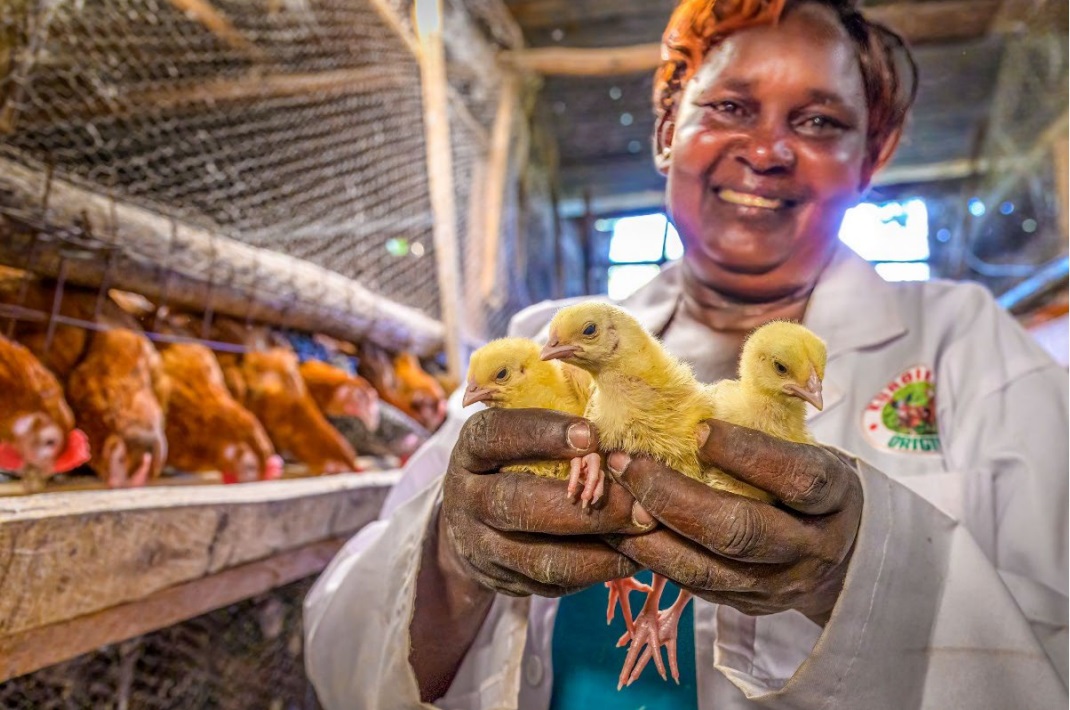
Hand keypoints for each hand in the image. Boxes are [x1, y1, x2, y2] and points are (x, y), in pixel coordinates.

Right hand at [441, 407, 650, 597]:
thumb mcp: (523, 426)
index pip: (497, 436)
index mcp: (472, 448)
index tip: (592, 434)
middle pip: (519, 504)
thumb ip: (559, 405)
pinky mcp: (504, 581)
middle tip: (638, 503)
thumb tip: (622, 381)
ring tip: (644, 532)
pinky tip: (632, 555)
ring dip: (598, 546)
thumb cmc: (518, 457)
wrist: (472, 524)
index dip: (541, 434)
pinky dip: (597, 571)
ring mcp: (481, 545)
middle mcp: (467, 497)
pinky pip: (552, 583)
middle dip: (584, 506)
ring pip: (538, 555)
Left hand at [603, 419, 862, 625]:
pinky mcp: (748, 605)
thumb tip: (686, 401)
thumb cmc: (806, 477)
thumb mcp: (806, 447)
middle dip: (674, 498)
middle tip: (626, 463)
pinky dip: (652, 557)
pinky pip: (693, 586)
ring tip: (610, 498)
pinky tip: (620, 529)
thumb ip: (762, 429)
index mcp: (836, 496)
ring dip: (649, 534)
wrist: (843, 553)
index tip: (699, 430)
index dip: (748, 454)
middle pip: (741, 531)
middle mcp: (813, 547)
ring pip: (708, 570)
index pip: (797, 478)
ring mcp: (780, 585)